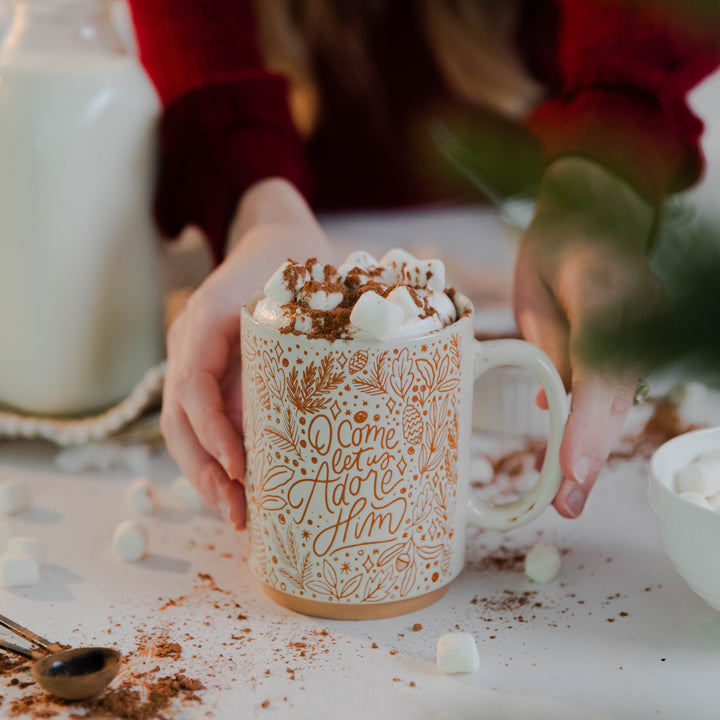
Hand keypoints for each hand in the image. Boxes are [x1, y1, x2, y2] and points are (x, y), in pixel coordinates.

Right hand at [160, 178, 331, 527]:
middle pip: (178, 418)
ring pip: (183, 427)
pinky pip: (199, 421)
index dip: (214, 430)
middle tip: (237, 513)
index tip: (241, 468)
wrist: (274, 240)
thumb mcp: (306, 294)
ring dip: (205, 474)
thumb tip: (328, 407)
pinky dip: (214, 458)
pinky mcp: (207, 374)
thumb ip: (308, 339)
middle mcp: (190, 341)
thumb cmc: (298, 266)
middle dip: (205, 470)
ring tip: (237, 515)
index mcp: (209, 316)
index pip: (195, 384)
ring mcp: (192, 358)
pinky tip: (239, 487)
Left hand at [513, 157, 663, 517]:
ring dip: (593, 449)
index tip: (570, 468)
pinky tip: (571, 459)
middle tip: (567, 504)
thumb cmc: (556, 247)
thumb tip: (552, 404)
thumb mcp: (536, 289)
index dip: (585, 424)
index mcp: (606, 295)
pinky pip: (614, 391)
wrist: (595, 217)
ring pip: (618, 402)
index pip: (597, 370)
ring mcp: (648, 333)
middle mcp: (639, 319)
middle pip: (614, 398)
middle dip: (590, 453)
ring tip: (567, 496)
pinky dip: (593, 425)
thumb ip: (549, 345)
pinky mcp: (641, 347)